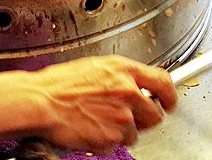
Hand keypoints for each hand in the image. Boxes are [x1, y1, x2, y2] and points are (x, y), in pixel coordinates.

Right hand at [27, 56, 176, 154]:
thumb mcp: (93, 67)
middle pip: (155, 114)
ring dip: (122, 130)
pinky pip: (118, 144)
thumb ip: (119, 76)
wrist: (41, 102)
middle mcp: (127, 92)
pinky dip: (106, 140)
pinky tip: (91, 127)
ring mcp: (122, 116)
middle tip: (124, 116)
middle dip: (143, 118)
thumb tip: (134, 85)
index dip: (170, 95)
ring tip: (98, 120)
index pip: (163, 82)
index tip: (168, 101)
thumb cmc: (59, 84)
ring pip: (136, 132)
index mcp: (122, 70)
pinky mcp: (113, 137)